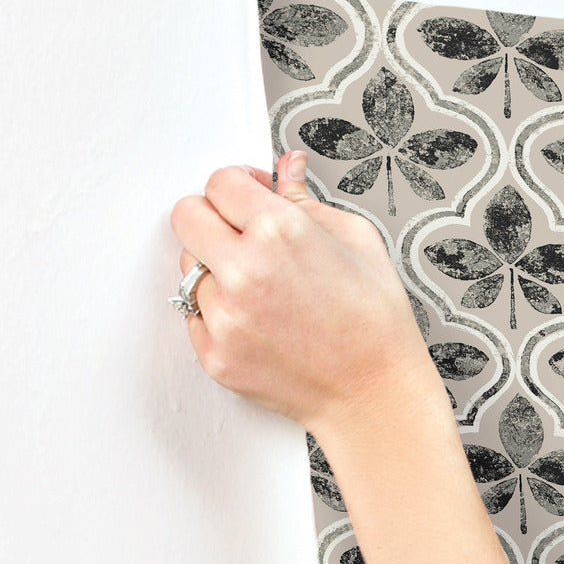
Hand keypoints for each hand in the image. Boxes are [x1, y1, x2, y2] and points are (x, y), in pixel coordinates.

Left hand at [169, 151, 433, 439]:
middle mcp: (244, 271)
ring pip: (190, 269)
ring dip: (216, 271)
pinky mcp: (216, 355)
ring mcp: (225, 317)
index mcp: (280, 231)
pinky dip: (220, 314)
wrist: (376, 395)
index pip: (220, 182)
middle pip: (186, 216)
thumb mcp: (359, 242)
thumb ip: (309, 200)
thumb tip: (287, 168)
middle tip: (242, 235)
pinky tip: (260, 322)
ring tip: (263, 290)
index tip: (250, 197)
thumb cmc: (377, 324)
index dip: (238, 186)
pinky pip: (195, 317)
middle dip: (213, 218)